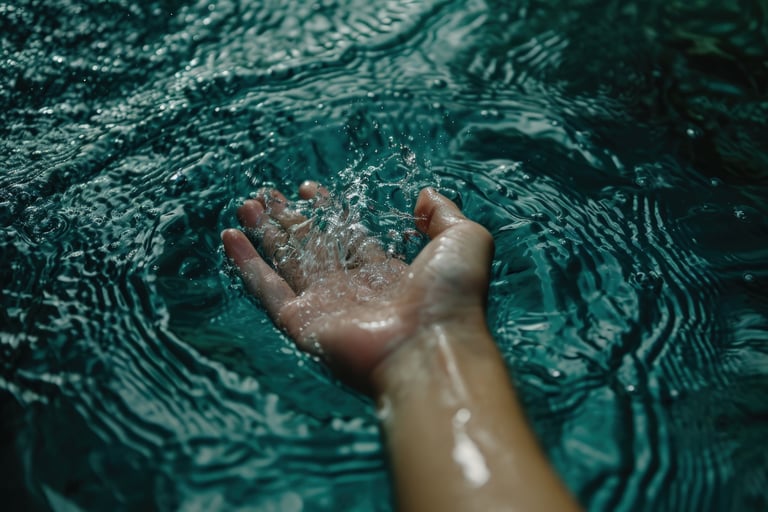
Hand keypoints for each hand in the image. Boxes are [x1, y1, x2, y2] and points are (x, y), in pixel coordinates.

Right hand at [221, 182, 493, 391]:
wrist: (433, 349)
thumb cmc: (453, 297)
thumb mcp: (464, 240)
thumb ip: (443, 213)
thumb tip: (423, 194)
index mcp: (386, 272)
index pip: (348, 236)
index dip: (328, 211)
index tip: (308, 188)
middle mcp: (352, 288)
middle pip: (312, 246)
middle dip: (289, 220)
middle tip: (266, 194)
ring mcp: (325, 306)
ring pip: (286, 262)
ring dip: (265, 234)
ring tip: (246, 205)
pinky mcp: (301, 323)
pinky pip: (266, 289)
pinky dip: (247, 265)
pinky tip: (231, 237)